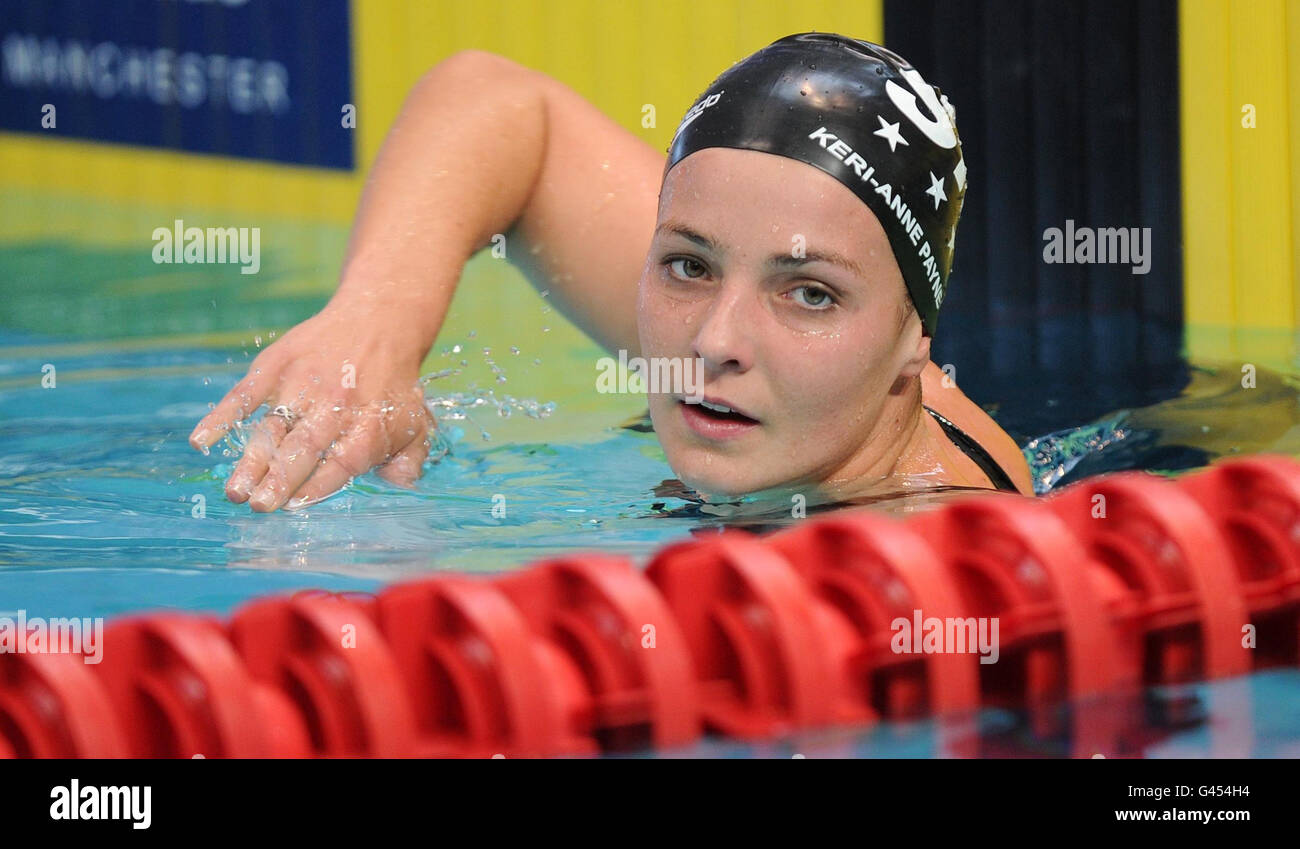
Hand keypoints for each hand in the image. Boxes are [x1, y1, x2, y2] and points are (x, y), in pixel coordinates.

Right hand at [189, 305, 435, 511]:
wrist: (378, 319)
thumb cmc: (394, 384)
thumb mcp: (415, 421)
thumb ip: (408, 461)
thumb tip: (397, 485)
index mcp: (369, 422)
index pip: (342, 463)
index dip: (317, 486)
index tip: (293, 507)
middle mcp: (335, 403)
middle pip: (305, 447)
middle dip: (280, 478)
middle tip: (259, 506)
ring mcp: (303, 382)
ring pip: (273, 427)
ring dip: (252, 460)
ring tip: (235, 491)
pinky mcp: (278, 363)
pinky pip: (245, 392)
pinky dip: (221, 416)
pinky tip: (201, 441)